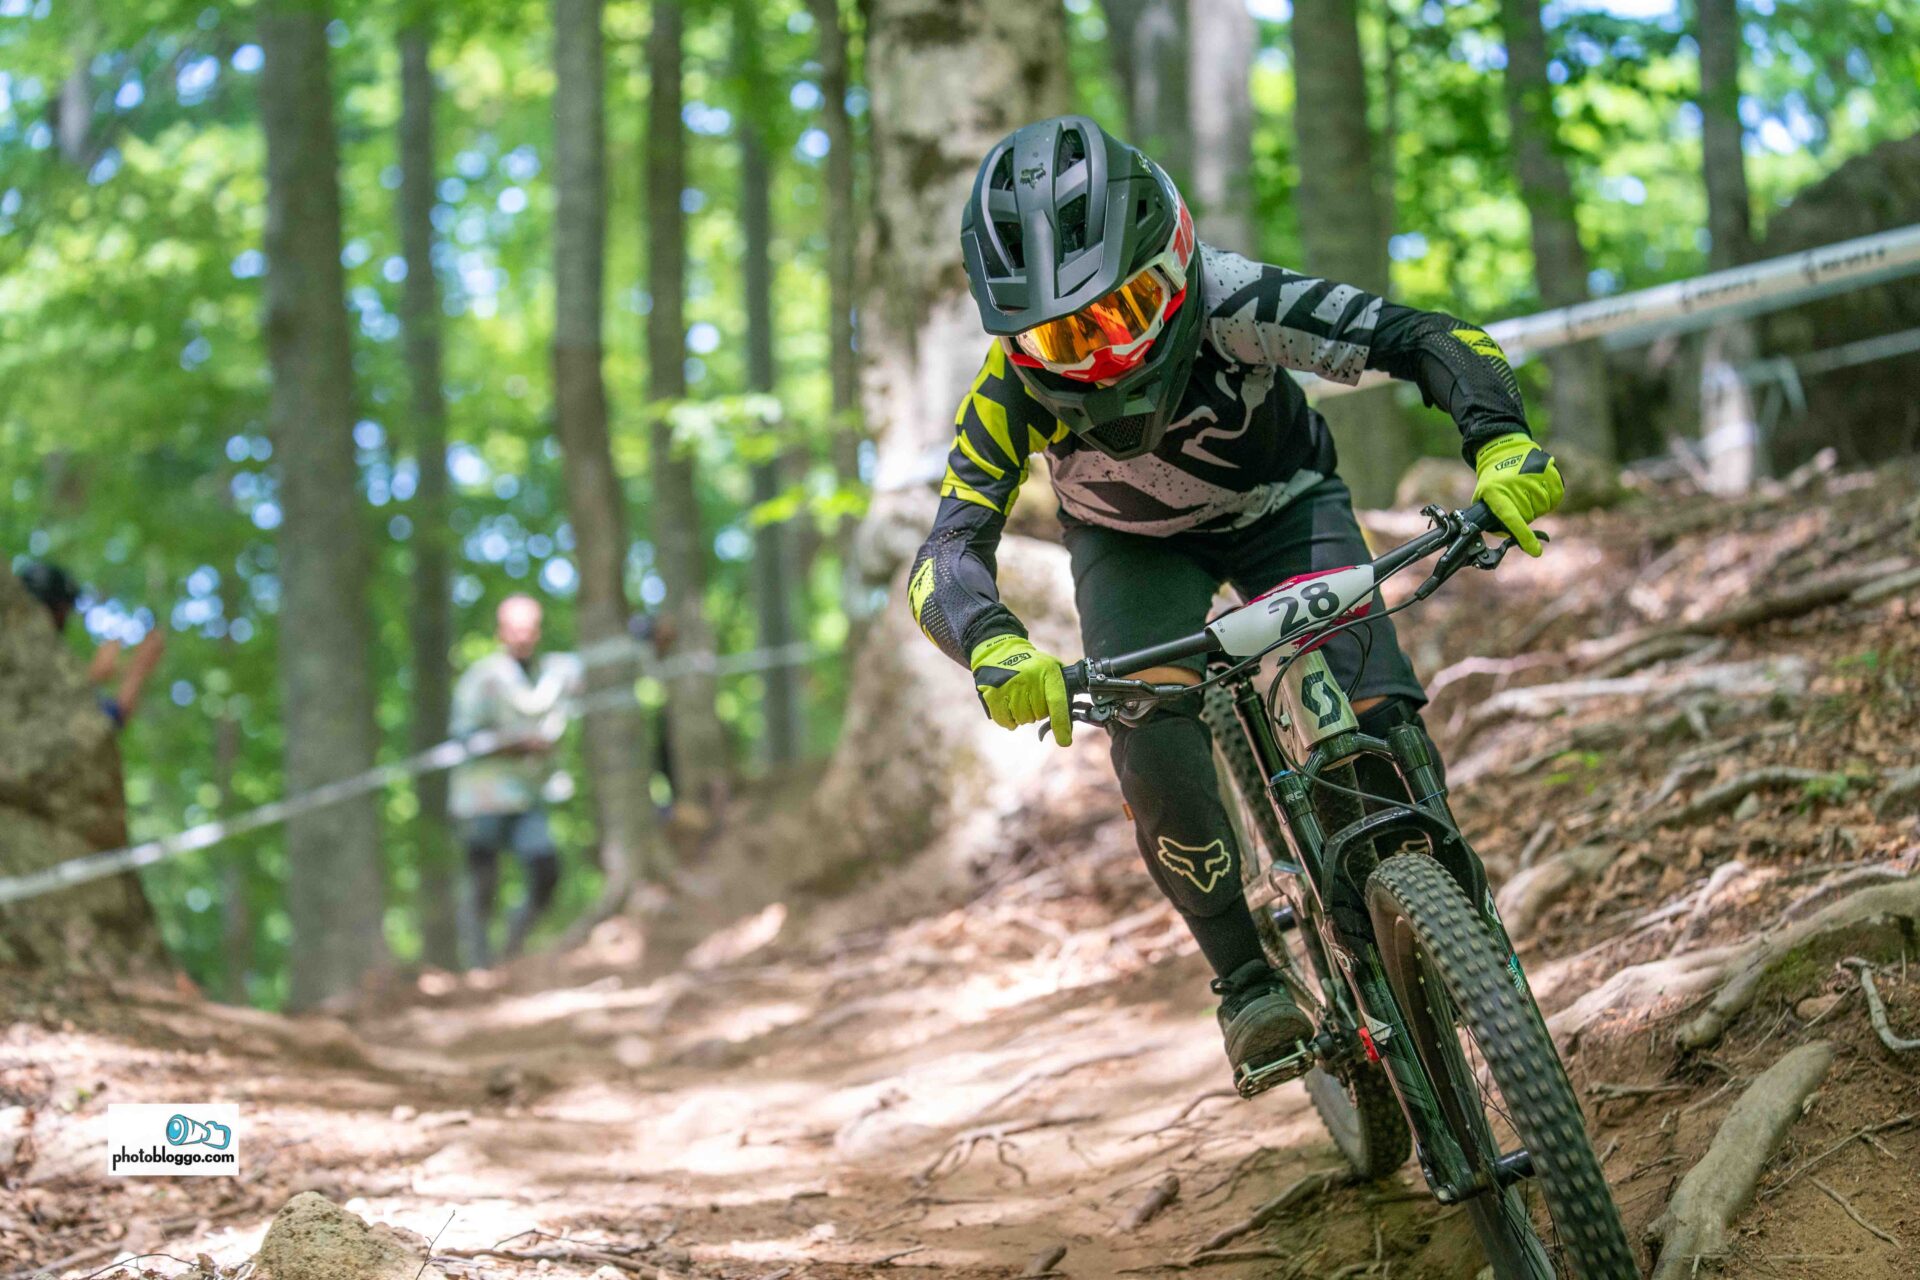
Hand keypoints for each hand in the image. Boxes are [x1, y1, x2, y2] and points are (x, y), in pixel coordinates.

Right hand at [969, 635, 1071, 745]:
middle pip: (1039, 714)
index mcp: (1047, 672)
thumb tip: (1075, 713)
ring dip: (1023, 715)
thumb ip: (1062, 688)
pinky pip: (1005, 720)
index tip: (1065, 741)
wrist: (998, 650)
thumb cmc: (1030, 664)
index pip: (1057, 702)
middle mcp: (1029, 678)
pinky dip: (1008, 720)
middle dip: (1038, 710)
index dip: (1061, 725)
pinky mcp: (993, 693)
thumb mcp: (1051, 667)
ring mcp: (1009, 686)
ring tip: (1019, 697)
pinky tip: (1008, 706)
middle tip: (1031, 695)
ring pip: (1023, 719)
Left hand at [1471, 433, 1562, 556]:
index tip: (1536, 552)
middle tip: (1515, 499)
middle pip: (1529, 516)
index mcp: (1497, 493)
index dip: (1524, 537)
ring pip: (1544, 508)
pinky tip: (1538, 488)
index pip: (1512, 519)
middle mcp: (1516, 485)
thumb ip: (1495, 520)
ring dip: (1537, 506)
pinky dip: (1549, 498)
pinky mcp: (1550, 472)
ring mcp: (1535, 477)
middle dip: (1524, 514)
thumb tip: (1513, 536)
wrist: (1504, 450)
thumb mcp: (1484, 499)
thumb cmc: (1494, 480)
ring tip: (1525, 491)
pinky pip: (1555, 498)